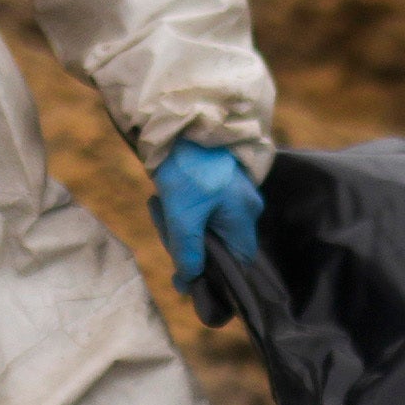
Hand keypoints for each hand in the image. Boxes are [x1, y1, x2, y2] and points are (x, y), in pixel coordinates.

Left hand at [152, 140, 264, 324]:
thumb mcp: (183, 216)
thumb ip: (188, 252)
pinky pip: (203, 208)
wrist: (181, 123)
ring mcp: (233, 193)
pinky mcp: (218, 182)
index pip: (238, 261)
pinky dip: (183, 209)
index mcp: (245, 217)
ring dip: (180, 224)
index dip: (215, 274)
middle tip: (164, 229)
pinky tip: (165, 198)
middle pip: (219, 244)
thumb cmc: (188, 169)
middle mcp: (245, 206)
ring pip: (207, 225)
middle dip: (188, 243)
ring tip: (159, 206)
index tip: (186, 278)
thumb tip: (190, 280)